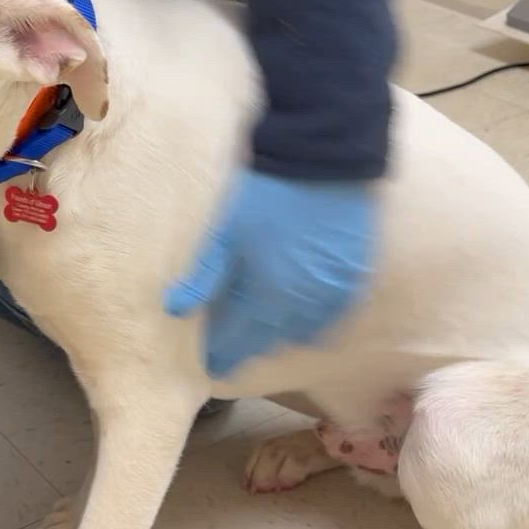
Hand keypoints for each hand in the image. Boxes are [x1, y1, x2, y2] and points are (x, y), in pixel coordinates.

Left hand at [164, 169, 377, 376]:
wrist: (321, 161)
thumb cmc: (265, 196)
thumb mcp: (225, 234)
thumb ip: (204, 277)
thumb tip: (174, 309)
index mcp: (267, 296)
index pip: (240, 339)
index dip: (223, 353)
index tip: (211, 367)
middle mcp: (303, 304)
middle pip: (271, 340)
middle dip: (249, 346)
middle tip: (232, 348)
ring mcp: (333, 292)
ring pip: (303, 332)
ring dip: (280, 335)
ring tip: (262, 331)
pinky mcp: (354, 276)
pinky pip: (331, 316)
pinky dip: (312, 321)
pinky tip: (300, 312)